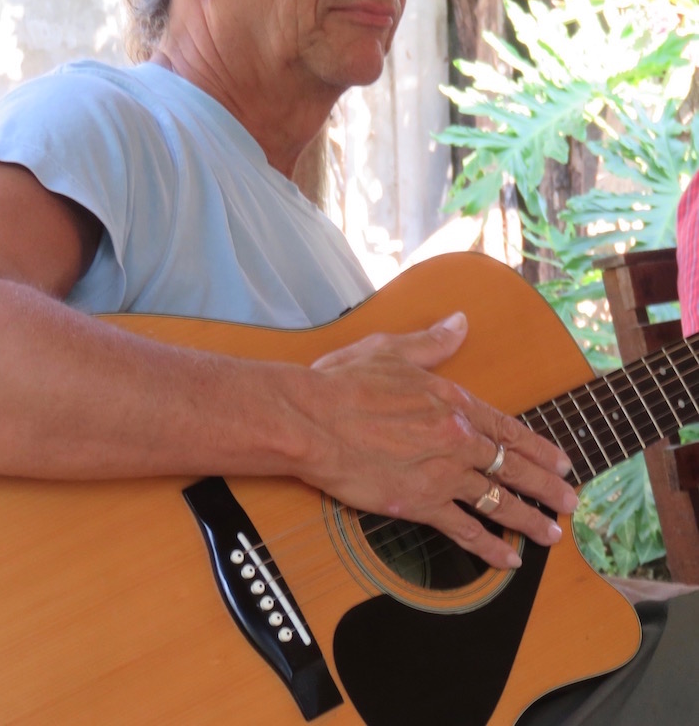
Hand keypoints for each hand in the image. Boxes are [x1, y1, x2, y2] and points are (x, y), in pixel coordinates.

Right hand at [305, 312, 577, 569]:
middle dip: (545, 487)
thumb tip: (459, 323)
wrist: (311, 421)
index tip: (560, 461)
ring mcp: (440, 474)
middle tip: (570, 501)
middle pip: (512, 466)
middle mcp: (456, 438)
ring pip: (497, 501)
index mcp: (452, 400)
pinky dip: (488, 546)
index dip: (537, 447)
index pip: (507, 427)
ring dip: (528, 519)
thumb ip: (431, 342)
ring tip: (551, 534)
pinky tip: (507, 559)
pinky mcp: (418, 503)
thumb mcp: (390, 349)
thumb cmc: (343, 382)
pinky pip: (463, 528)